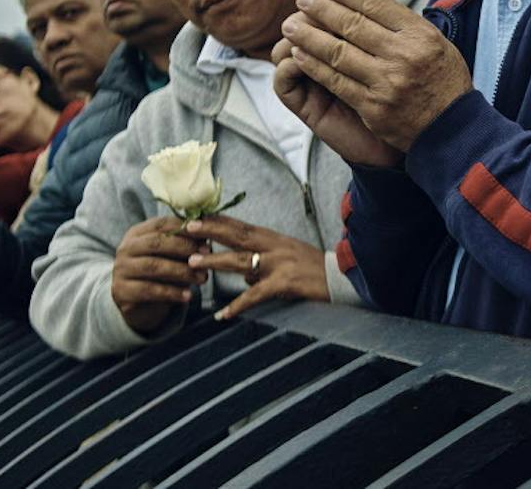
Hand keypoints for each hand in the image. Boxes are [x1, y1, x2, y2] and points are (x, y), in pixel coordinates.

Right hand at [111, 216, 207, 334]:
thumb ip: (183, 245)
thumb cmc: (158, 273)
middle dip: (184, 247)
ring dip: (182, 271)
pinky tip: (188, 295)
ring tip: (202, 277)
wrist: (136, 303)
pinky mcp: (122, 291)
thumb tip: (206, 236)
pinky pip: (149, 290)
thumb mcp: (169, 256)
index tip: (205, 236)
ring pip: (154, 266)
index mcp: (137, 233)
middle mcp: (125, 248)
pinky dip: (171, 292)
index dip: (183, 228)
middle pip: (156, 243)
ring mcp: (121, 269)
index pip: (160, 224)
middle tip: (206, 255)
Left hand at [184, 214, 329, 320]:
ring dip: (216, 262)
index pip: (241, 225)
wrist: (343, 278)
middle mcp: (274, 246)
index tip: (197, 216)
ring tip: (193, 263)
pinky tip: (223, 315)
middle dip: (211, 231)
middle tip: (187, 229)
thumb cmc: (313, 268)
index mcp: (273, 238)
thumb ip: (263, 264)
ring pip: (241, 261)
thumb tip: (243, 278)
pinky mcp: (285, 283)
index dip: (218, 220)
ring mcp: (279, 264)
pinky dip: (238, 305)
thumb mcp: (287, 258)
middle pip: (237, 236)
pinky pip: (256, 295)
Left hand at [280, 0, 472, 152]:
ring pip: (338, 53)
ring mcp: (386, 82)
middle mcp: (403, 55)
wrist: (453, 128)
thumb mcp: (436, 43)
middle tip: (301, 0)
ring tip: (291, 26)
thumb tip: (365, 0)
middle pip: (352, 25)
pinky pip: (337, 82)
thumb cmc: (442, 80)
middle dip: (321, 10)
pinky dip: (315, 67)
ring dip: (309, 37)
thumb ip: (403, 24)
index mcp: (419, 34)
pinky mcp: (372, 107)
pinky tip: (300, 55)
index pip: (375, 5)